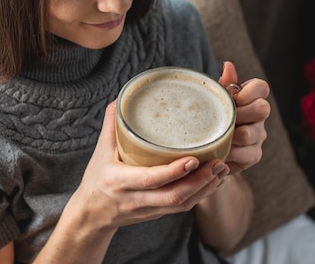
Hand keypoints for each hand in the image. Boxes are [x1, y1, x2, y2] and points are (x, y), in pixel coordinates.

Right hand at [67, 101, 228, 230]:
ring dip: (206, 188)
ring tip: (222, 169)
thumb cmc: (96, 179)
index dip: (173, 171)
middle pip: (174, 196)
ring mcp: (149, 209)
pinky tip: (214, 181)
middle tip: (219, 162)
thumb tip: (122, 99)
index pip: (151, 179)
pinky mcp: (158, 213)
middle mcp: (136, 199)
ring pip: (182, 204)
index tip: (193, 159)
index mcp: (120, 181)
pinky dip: (202, 194)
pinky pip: (184, 207)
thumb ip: (111, 125)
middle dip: (200, 181)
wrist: (92, 215)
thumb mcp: (100, 152)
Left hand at [219, 61, 269, 173]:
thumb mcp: (215, 101)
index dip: (249, 92)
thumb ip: (223, 85)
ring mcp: (258, 135)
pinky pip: (248, 154)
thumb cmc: (213, 117)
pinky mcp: (254, 154)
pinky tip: (221, 151)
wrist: (208, 147)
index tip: (234, 99)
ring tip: (217, 136)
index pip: (262, 87)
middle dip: (241, 113)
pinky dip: (232, 153)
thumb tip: (228, 65)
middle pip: (262, 108)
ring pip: (252, 133)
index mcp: (251, 98)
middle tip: (224, 118)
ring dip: (233, 135)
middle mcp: (259, 116)